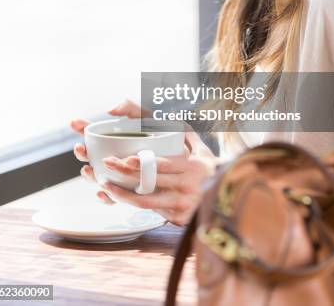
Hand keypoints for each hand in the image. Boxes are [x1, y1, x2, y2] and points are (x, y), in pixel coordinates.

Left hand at [70, 99, 216, 224]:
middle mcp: (187, 188)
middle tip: (108, 165)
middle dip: (126, 174)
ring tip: (106, 187)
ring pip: (147, 203)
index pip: (163, 165)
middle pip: (151, 183)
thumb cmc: (209, 168)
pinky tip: (120, 198)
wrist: (227, 198)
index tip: (125, 158)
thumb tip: (169, 114)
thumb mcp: (201, 148)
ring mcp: (182, 206)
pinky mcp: (178, 220)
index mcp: (192, 167)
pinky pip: (152, 212)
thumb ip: (184, 130)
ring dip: (123, 195)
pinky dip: (135, 205)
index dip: (143, 163)